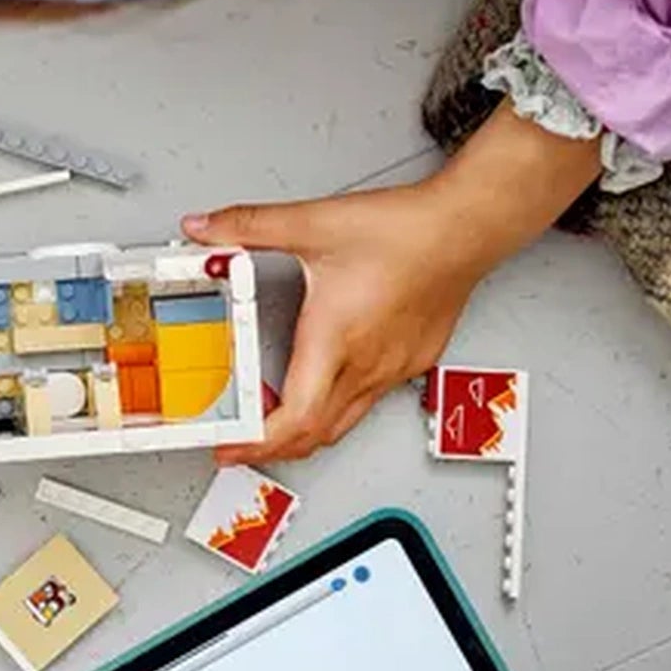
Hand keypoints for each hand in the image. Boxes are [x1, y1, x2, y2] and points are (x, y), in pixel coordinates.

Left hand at [186, 107, 601, 465]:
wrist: (465, 227)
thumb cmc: (406, 231)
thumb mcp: (312, 223)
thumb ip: (249, 225)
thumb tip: (205, 228)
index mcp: (336, 339)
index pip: (296, 419)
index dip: (258, 442)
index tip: (231, 446)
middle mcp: (367, 364)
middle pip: (316, 434)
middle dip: (271, 447)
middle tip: (240, 443)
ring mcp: (393, 368)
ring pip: (344, 422)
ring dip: (306, 429)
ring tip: (274, 419)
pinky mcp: (412, 361)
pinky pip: (369, 400)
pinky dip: (337, 406)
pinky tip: (325, 383)